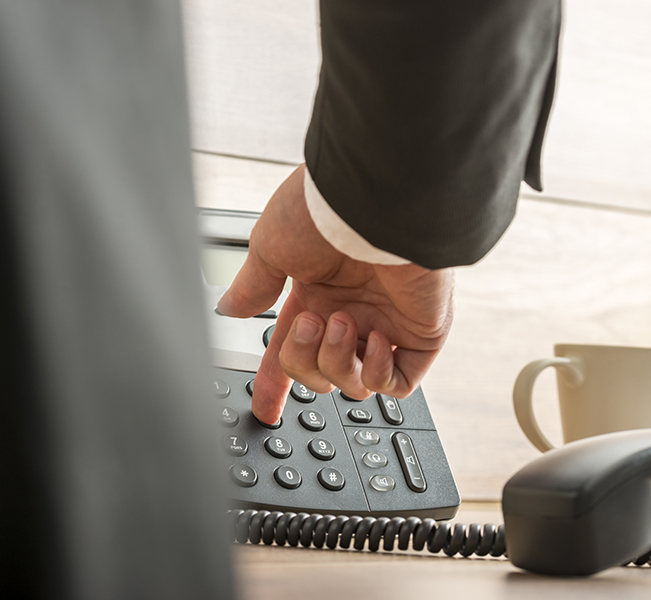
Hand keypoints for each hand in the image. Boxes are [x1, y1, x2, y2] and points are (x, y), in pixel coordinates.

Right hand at [217, 165, 453, 424]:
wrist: (376, 201)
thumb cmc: (323, 213)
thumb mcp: (269, 247)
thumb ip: (253, 286)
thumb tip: (230, 308)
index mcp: (315, 294)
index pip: (293, 349)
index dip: (277, 381)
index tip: (266, 407)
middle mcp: (351, 310)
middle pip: (320, 374)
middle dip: (304, 362)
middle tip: (310, 323)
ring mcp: (386, 323)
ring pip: (356, 384)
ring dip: (339, 362)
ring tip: (342, 323)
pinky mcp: (421, 333)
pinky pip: (399, 383)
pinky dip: (380, 373)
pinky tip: (374, 339)